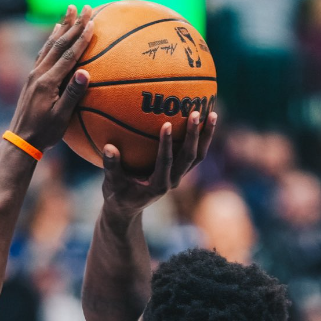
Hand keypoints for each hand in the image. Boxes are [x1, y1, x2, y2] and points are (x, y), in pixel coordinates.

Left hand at [7, 5, 92, 151]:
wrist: (20, 140)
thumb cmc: (44, 133)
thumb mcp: (60, 118)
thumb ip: (72, 95)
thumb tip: (85, 73)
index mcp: (48, 82)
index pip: (68, 55)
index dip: (81, 38)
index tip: (92, 22)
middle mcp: (39, 73)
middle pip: (59, 43)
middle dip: (73, 24)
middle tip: (85, 7)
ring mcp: (33, 74)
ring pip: (49, 44)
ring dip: (61, 26)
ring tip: (69, 11)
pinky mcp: (32, 78)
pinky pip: (43, 53)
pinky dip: (51, 39)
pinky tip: (55, 33)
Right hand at [101, 109, 216, 221]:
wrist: (127, 208)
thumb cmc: (117, 194)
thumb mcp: (111, 183)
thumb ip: (111, 166)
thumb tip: (108, 147)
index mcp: (157, 185)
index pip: (165, 163)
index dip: (166, 144)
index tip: (166, 124)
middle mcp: (172, 181)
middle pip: (189, 158)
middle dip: (193, 136)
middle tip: (195, 113)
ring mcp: (178, 176)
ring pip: (197, 156)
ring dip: (205, 136)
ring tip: (212, 113)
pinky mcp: (179, 171)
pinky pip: (194, 154)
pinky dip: (200, 137)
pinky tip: (204, 118)